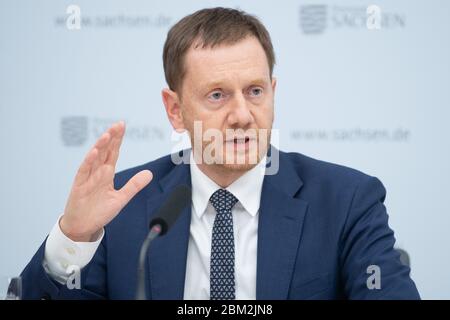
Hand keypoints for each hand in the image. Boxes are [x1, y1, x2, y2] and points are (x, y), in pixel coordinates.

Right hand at [60, 121, 152, 241]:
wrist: (83, 226)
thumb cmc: (99, 211)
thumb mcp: (121, 198)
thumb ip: (134, 185)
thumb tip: (149, 174)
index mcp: (107, 173)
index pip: (113, 152)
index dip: (118, 139)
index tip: (122, 126)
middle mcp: (97, 172)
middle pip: (105, 151)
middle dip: (111, 137)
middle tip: (118, 125)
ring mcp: (87, 177)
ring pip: (94, 158)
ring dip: (100, 146)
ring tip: (107, 135)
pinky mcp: (79, 186)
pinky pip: (84, 171)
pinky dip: (89, 161)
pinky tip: (94, 152)